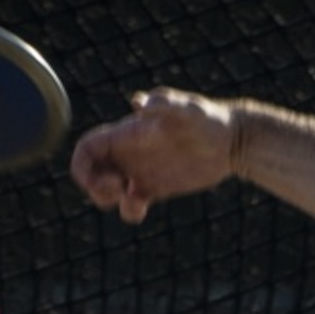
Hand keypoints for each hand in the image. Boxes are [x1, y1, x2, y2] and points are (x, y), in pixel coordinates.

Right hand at [71, 87, 238, 223]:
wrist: (232, 140)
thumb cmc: (210, 118)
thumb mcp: (189, 109)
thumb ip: (164, 104)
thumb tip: (138, 102)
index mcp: (127, 134)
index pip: (87, 148)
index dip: (82, 165)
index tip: (107, 178)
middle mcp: (129, 152)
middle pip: (91, 172)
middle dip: (94, 187)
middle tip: (121, 189)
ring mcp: (141, 171)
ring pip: (107, 191)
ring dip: (109, 201)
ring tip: (135, 200)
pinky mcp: (156, 187)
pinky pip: (130, 203)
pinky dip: (129, 210)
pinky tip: (143, 207)